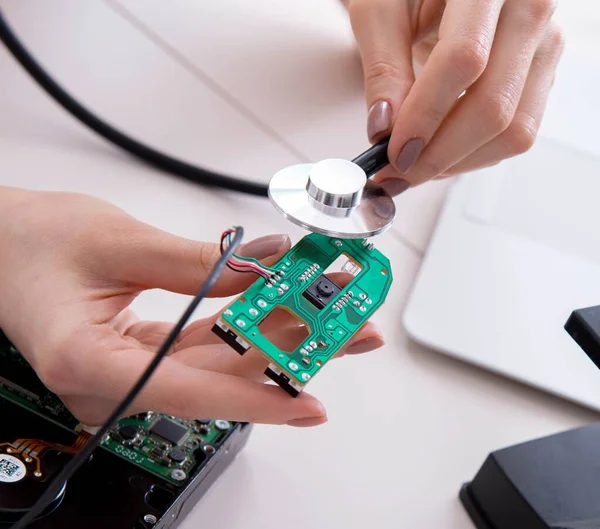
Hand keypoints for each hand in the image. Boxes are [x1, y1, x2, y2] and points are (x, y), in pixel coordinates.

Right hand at [0, 188, 383, 425]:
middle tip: (347, 328)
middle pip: (218, 376)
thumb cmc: (34, 242)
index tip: (308, 401)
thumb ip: (198, 261)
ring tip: (332, 315)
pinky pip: (203, 349)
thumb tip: (265, 267)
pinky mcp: (144, 357)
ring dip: (277, 337)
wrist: (2, 242)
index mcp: (89, 362)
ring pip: (218, 364)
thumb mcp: (119, 241)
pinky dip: (246, 329)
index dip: (255, 397)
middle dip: (288, 349)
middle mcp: (111, 381)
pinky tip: (286, 313)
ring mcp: (130, 373)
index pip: (188, 391)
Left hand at [344, 0, 563, 193]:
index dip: (427, 114)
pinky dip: (474, 155)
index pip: (465, 59)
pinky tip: (440, 153)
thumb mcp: (382, 11)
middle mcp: (529, 11)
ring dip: (458, 162)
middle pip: (494, 105)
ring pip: (514, 130)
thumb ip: (382, 67)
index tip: (393, 151)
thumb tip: (383, 127)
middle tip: (397, 174)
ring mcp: (543, 46)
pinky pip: (516, 133)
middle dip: (439, 154)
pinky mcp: (541, 76)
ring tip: (414, 168)